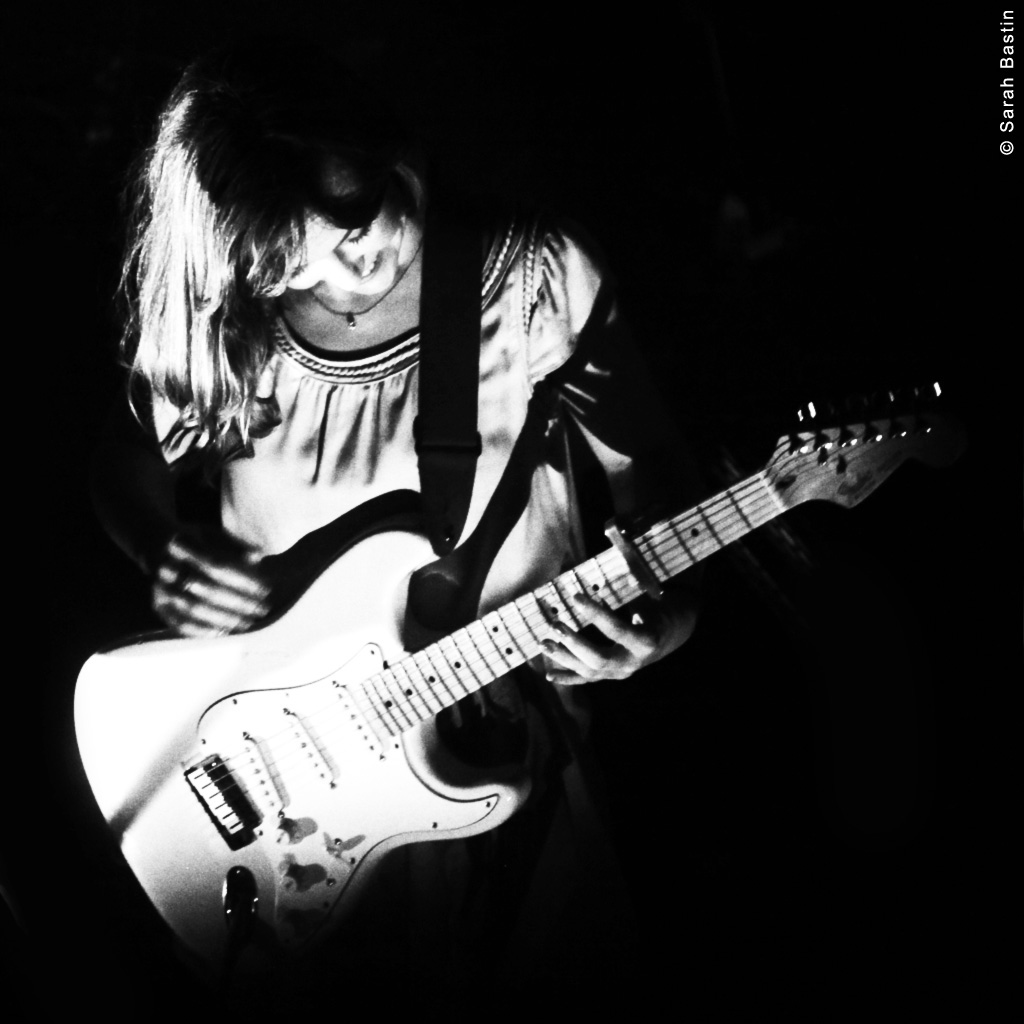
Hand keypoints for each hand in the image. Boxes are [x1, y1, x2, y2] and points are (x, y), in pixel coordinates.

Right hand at [152, 527, 270, 636]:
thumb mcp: (212, 533)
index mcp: (181, 544)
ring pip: (194, 608)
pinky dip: (202, 630)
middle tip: (262, 608)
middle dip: (239, 602)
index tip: (265, 588)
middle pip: (207, 589)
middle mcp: (166, 567)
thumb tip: (259, 556)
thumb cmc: (194, 540)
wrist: (154, 546)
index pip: (217, 565)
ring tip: (249, 622)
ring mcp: (159, 588)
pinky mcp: (157, 606)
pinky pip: (179, 623)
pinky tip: (224, 632)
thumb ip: (235, 544)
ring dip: (224, 618)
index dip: (243, 580)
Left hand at [541, 591, 695, 685]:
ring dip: (564, 657)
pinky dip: (568, 677)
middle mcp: (633, 663)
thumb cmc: (658, 607)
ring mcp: (620, 673)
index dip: (596, 614)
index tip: (576, 597)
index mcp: (647, 641)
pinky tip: (548, 675)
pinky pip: (587, 680)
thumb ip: (631, 583)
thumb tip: (607, 556)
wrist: (671, 634)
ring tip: (543, 642)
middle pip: (600, 659)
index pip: (618, 630)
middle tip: (555, 624)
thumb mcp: (651, 594)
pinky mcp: (611, 675)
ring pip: (590, 672)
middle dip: (575, 643)